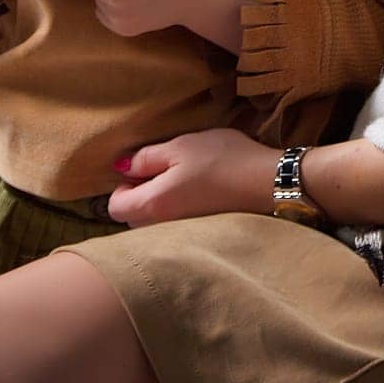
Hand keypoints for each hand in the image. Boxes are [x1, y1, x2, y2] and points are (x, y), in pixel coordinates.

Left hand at [107, 129, 275, 226]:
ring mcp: (183, 235)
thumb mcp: (180, 147)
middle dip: (140, 197)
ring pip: (155, 224)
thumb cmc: (223, 160)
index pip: (115, 207)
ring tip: (185, 182)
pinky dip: (180, 212)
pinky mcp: (201, 234)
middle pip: (133, 218)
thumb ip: (146, 158)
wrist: (268, 182)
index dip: (123, 186)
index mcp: (153, 205)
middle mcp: (163, 228)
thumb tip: (121, 168)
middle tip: (165, 172)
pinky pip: (176, 227)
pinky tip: (201, 193)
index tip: (144, 170)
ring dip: (160, 204)